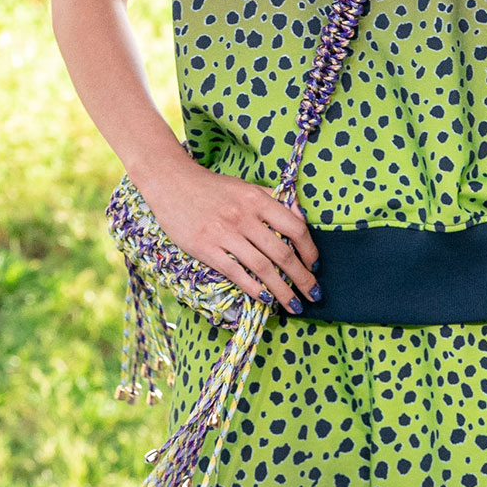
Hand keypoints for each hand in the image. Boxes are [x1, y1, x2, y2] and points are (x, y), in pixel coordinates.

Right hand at [139, 151, 319, 312]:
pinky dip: (254, 289)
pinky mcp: (205, 248)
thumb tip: (301, 217)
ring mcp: (224, 233)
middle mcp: (244, 216)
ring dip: (282, 290)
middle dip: (302, 278)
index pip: (295, 228)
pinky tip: (265, 299)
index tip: (314, 264)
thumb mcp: (247, 186)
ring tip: (293, 304)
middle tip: (313, 293)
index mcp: (258, 199)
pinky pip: (236, 273)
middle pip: (282, 254)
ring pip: (262, 268)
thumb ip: (274, 199)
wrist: (171, 181)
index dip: (309, 250)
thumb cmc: (213, 187)